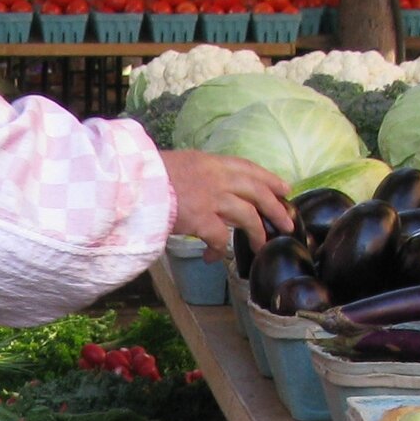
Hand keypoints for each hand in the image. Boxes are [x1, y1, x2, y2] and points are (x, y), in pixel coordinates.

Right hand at [159, 148, 292, 259]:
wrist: (131, 183)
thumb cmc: (147, 174)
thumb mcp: (180, 164)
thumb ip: (199, 174)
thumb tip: (210, 188)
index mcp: (210, 162)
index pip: (248, 168)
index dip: (269, 179)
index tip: (284, 188)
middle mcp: (216, 178)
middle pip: (257, 192)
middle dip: (276, 208)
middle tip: (287, 223)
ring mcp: (211, 198)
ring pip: (247, 216)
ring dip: (257, 233)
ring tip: (261, 246)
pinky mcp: (200, 219)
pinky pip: (220, 238)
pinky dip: (219, 251)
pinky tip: (214, 258)